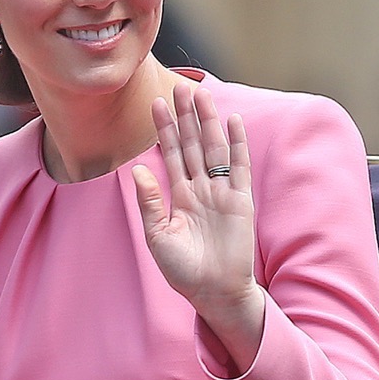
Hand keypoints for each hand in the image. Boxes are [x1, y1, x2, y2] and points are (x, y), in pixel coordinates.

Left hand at [132, 81, 260, 324]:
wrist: (214, 292)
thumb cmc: (185, 271)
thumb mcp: (158, 237)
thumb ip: (150, 202)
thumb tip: (137, 169)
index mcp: (179, 196)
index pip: (171, 154)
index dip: (164, 129)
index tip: (155, 104)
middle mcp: (201, 188)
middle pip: (193, 143)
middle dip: (186, 116)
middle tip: (181, 87)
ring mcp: (221, 192)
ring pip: (214, 148)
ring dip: (208, 121)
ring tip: (202, 95)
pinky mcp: (241, 200)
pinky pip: (238, 166)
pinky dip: (236, 143)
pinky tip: (232, 121)